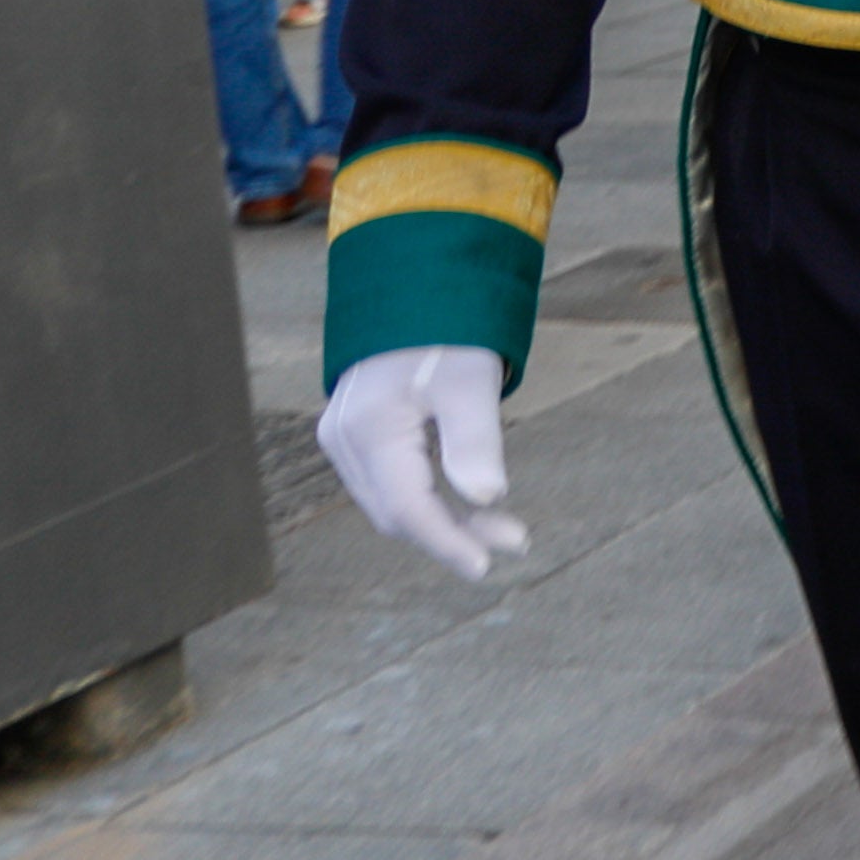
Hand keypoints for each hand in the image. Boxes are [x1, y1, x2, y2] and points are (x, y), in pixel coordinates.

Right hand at [318, 342, 529, 581]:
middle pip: (397, 513)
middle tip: (517, 540)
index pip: (406, 507)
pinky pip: (390, 486)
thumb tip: (487, 497)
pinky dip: (429, 502)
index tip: (486, 566)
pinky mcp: (354, 438)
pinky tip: (469, 506)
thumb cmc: (446, 333)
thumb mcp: (470, 382)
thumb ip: (475, 440)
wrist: (411, 293)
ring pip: (393, 504)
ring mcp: (343, 441)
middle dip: (454, 535)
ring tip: (503, 531)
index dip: (446, 542)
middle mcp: (343, 441)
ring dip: (444, 523)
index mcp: (368, 429)